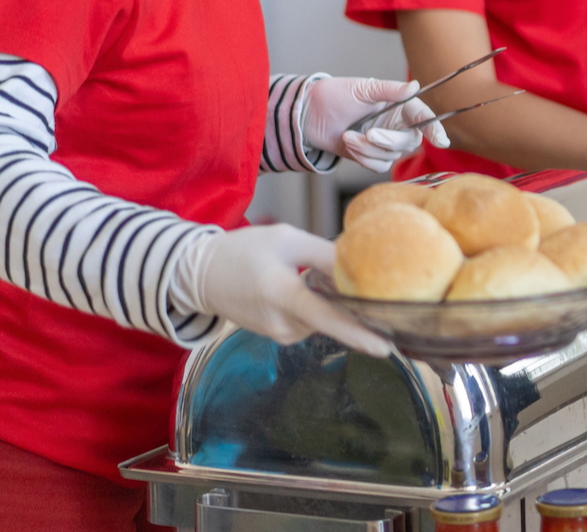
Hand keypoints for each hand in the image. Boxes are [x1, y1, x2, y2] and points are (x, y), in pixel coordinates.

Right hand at [187, 225, 393, 356]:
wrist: (201, 276)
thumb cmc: (244, 252)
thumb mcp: (287, 240)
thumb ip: (326, 254)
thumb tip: (362, 266)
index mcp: (282, 295)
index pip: (326, 318)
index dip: (358, 332)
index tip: (385, 346)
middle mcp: (282, 323)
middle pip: (334, 316)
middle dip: (349, 300)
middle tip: (343, 274)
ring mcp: (281, 334)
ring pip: (325, 317)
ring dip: (329, 299)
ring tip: (304, 273)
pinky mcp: (282, 336)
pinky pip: (313, 320)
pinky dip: (317, 305)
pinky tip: (300, 286)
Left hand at [304, 77, 449, 173]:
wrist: (308, 116)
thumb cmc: (335, 96)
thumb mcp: (364, 89)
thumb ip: (391, 90)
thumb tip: (415, 85)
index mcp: (399, 105)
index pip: (423, 117)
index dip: (434, 129)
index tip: (441, 141)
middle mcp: (396, 124)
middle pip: (409, 141)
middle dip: (388, 141)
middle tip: (368, 134)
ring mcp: (384, 142)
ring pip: (392, 156)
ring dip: (368, 149)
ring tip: (348, 136)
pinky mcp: (372, 156)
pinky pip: (379, 166)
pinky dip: (363, 158)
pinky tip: (349, 144)